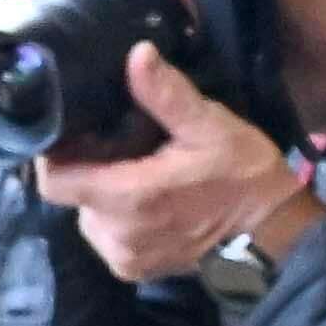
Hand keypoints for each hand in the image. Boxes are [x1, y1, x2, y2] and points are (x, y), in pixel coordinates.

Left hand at [36, 36, 300, 289]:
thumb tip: (137, 55)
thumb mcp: (209, 126)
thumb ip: (167, 95)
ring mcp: (123, 257)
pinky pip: (107, 238)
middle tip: (114, 145)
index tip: (71, 132)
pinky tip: (143, 201)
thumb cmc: (242, 174)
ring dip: (102, 194)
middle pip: (72, 195)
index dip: (55, 156)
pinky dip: (117, 219)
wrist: (271, 232)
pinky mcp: (133, 270)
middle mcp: (115, 234)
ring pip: (87, 216)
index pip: (55, 181)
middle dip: (88, 169)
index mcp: (127, 197)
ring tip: (132, 171)